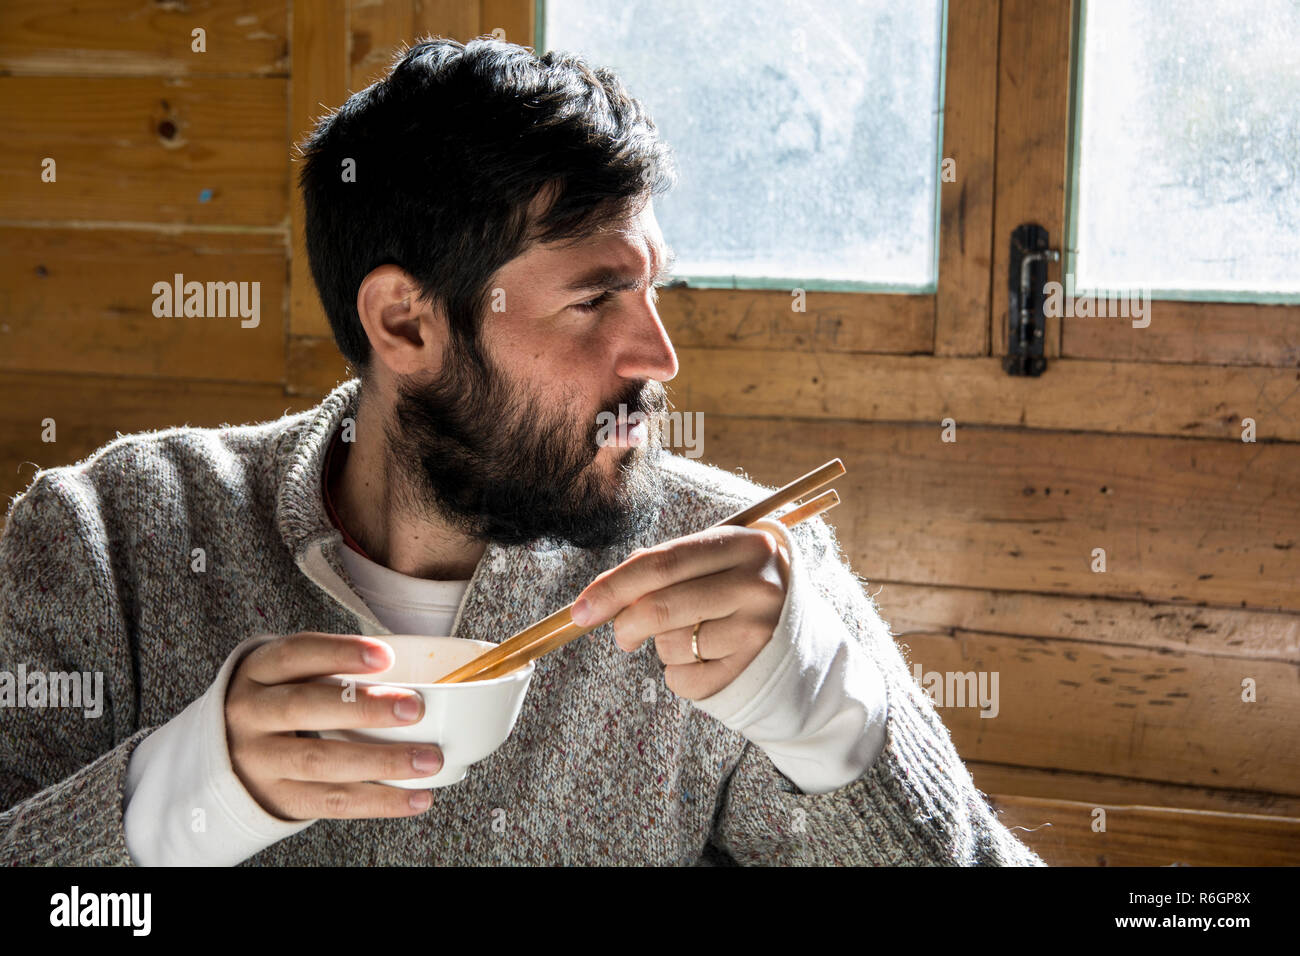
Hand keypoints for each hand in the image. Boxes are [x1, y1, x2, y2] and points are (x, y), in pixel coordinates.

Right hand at [225, 632, 442, 820]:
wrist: (224, 755)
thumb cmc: (279, 702)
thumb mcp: (289, 674)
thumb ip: (331, 668)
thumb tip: (411, 672)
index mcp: (258, 671)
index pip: (296, 654)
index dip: (340, 652)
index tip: (386, 656)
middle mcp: (250, 714)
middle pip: (304, 707)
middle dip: (363, 708)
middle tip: (414, 709)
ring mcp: (259, 760)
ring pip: (320, 761)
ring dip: (381, 761)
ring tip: (428, 759)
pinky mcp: (277, 798)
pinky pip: (331, 802)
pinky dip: (380, 801)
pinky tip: (417, 797)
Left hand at [570, 522, 791, 698]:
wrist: (797, 628)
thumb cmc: (734, 588)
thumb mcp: (712, 561)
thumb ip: (662, 569)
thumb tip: (598, 598)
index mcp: (741, 543)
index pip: (662, 562)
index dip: (614, 586)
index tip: (580, 610)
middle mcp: (755, 583)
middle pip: (662, 608)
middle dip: (626, 625)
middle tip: (623, 635)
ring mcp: (759, 628)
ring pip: (673, 646)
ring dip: (663, 649)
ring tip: (691, 638)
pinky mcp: (755, 668)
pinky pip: (688, 680)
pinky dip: (679, 676)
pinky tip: (703, 660)